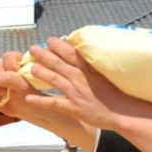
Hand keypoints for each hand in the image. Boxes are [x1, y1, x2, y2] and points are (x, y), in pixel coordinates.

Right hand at [0, 51, 41, 117]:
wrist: (24, 109)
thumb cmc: (28, 94)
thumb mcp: (23, 86)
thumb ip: (12, 79)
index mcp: (15, 61)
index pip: (8, 57)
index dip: (10, 65)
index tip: (16, 75)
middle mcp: (2, 67)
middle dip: (0, 80)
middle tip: (9, 89)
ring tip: (3, 96)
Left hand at [22, 38, 146, 130]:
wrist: (123, 112)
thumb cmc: (114, 94)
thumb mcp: (103, 75)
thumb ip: (90, 66)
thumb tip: (81, 56)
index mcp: (89, 70)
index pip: (72, 54)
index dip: (60, 46)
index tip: (50, 40)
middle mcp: (81, 79)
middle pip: (60, 64)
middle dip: (45, 55)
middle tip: (33, 48)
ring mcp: (76, 93)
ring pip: (55, 80)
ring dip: (41, 73)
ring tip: (30, 68)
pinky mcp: (73, 108)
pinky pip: (54, 103)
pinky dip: (40, 101)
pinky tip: (28, 99)